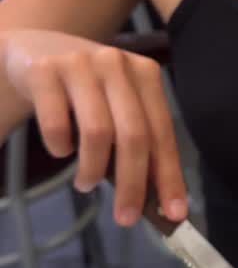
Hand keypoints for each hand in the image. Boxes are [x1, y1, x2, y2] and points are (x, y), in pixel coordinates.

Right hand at [3, 29, 186, 226]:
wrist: (34, 49)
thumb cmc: (85, 88)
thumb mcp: (117, 105)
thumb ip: (138, 140)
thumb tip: (159, 196)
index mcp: (144, 74)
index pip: (162, 132)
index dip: (170, 175)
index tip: (174, 213)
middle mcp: (116, 64)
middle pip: (134, 135)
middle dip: (133, 184)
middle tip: (126, 218)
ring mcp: (80, 64)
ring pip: (97, 132)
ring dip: (92, 170)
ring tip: (85, 184)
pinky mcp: (45, 71)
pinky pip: (56, 124)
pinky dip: (60, 147)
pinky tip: (61, 150)